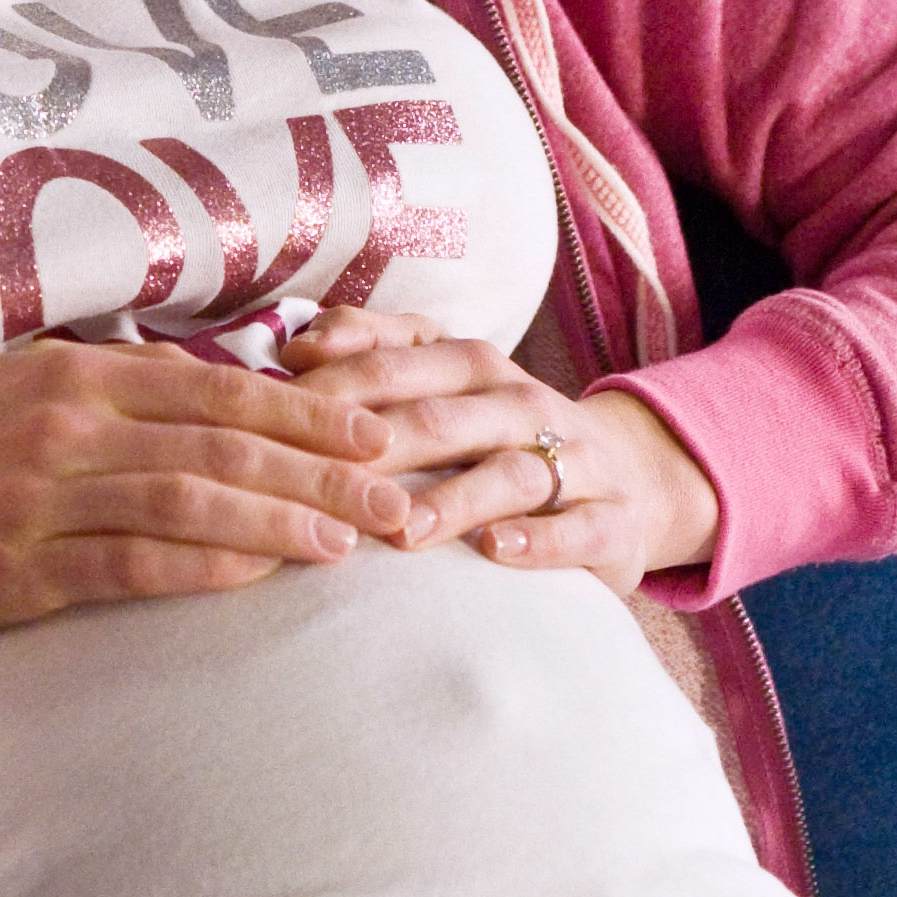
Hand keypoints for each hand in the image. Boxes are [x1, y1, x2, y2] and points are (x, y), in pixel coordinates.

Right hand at [0, 339, 415, 644]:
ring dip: (279, 522)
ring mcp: (42, 499)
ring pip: (188, 502)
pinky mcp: (20, 571)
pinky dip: (202, 570)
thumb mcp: (29, 392)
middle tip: (395, 497)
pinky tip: (258, 576)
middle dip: (322, 471)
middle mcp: (65, 425)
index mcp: (76, 373)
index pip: (218, 389)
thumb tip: (232, 399)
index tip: (377, 430)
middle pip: (221, 445)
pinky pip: (130, 567)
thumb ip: (123, 393)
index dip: (308, 411)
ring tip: (348, 543)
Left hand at [274, 309, 721, 596]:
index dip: (331, 389)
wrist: (627, 479)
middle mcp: (523, 402)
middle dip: (378, 448)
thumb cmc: (501, 435)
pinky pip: (576, 528)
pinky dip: (538, 539)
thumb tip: (295, 346)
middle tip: (318, 484)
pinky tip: (496, 550)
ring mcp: (575, 461)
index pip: (394, 364)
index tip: (270, 421)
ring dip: (454, 500)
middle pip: (441, 418)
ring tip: (403, 530)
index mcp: (473, 365)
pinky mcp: (611, 520)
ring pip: (508, 473)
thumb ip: (374, 354)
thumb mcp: (445, 384)